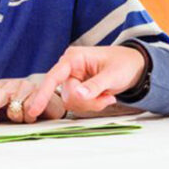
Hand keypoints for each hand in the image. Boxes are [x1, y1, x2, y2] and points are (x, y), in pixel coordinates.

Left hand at [0, 78, 64, 127]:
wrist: (50, 103)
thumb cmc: (25, 109)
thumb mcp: (6, 110)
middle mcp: (9, 84)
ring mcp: (23, 85)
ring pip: (13, 106)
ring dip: (17, 118)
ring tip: (23, 119)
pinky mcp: (38, 90)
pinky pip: (29, 108)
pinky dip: (30, 116)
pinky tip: (34, 115)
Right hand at [26, 45, 146, 118]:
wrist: (135, 65)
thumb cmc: (124, 64)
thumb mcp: (112, 75)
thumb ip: (94, 86)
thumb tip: (77, 95)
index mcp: (73, 58)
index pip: (53, 77)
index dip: (42, 94)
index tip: (34, 110)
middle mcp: (69, 68)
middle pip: (67, 95)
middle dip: (87, 102)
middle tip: (107, 98)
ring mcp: (73, 79)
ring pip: (73, 103)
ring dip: (91, 104)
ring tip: (107, 95)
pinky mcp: (78, 88)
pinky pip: (79, 104)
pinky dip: (93, 105)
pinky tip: (105, 96)